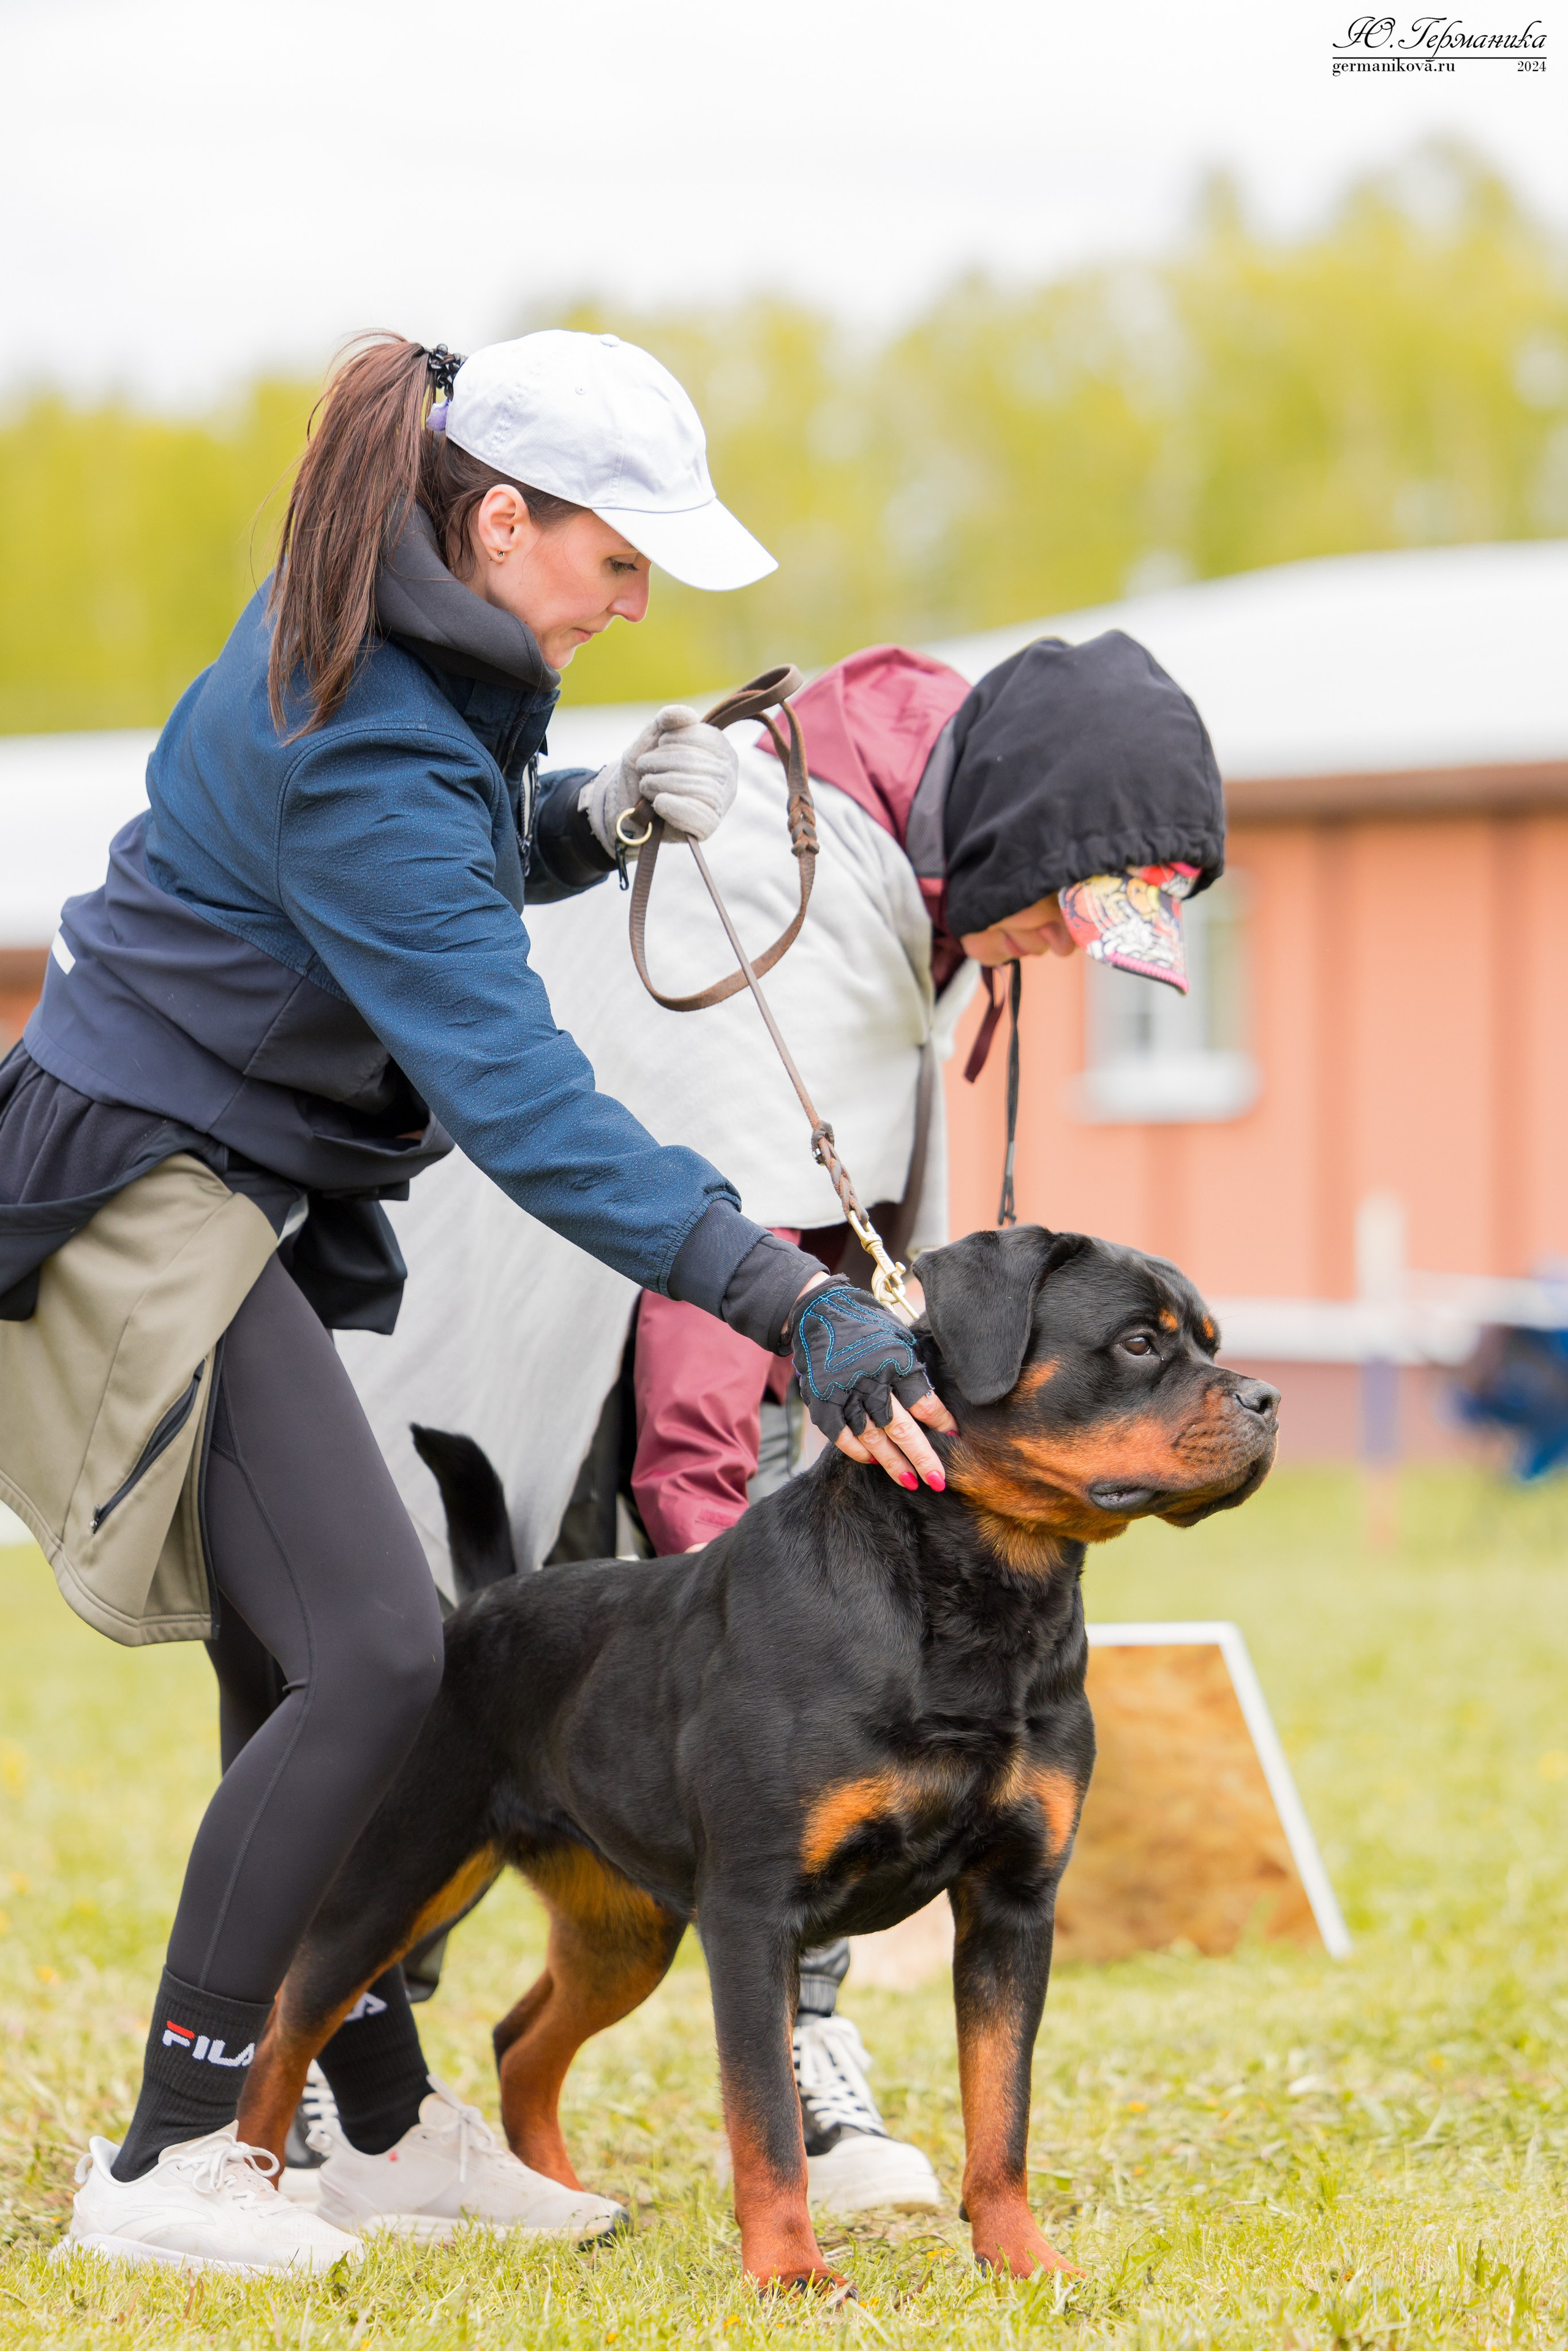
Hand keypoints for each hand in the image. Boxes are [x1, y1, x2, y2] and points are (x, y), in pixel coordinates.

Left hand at [579, 704, 737, 852]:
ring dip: (658, 785)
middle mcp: (727, 774)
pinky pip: (696, 816)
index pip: (698, 737)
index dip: (668, 742)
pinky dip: (671, 807)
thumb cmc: (644, 770)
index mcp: (719, 748)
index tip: (656, 749)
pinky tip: (658, 804)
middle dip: (658, 764)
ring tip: (646, 787)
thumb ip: (667, 719)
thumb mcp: (651, 739)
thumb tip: (688, 715)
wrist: (626, 804)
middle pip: (693, 763)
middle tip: (644, 771)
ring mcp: (721, 801)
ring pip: (695, 788)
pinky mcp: (709, 826)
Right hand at [788, 1282, 955, 1490]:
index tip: (955, 1437)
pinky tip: (874, 1462)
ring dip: (893, 1464)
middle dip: (922, 1458)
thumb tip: (936, 1404)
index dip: (941, 1422)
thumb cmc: (868, 1324)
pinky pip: (842, 1436)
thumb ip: (915, 1368)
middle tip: (938, 1480)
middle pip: (901, 1428)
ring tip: (911, 1482)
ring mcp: (844, 1393)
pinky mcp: (823, 1401)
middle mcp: (871, 1380)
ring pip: (873, 1439)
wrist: (818, 1310)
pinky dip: (858, 1452)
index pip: (924, 1402)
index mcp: (895, 1361)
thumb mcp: (900, 1337)